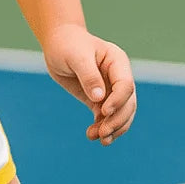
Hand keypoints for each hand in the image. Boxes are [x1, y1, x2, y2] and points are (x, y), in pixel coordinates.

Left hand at [42, 24, 136, 145]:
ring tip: (99, 139)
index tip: (104, 112)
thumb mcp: (76, 56)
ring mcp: (110, 89)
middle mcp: (118, 76)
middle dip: (118, 120)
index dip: (118, 101)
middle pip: (128, 103)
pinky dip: (103, 128)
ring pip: (121, 114)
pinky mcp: (99, 100)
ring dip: (113, 129)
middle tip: (102, 134)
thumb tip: (99, 98)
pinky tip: (92, 135)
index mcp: (117, 61)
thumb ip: (88, 76)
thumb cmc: (67, 44)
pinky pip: (106, 118)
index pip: (125, 85)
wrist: (57, 44)